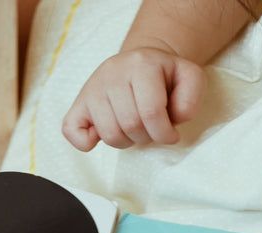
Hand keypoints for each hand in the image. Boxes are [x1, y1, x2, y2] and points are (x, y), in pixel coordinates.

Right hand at [62, 46, 205, 150]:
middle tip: (151, 128)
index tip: (170, 134)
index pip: (151, 114)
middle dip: (147, 137)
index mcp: (141, 65)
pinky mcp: (79, 102)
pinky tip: (99, 136)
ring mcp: (93, 87)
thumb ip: (190, 100)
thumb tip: (170, 120)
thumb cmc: (166, 78)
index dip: (165, 134)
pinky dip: (85, 142)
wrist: (142, 61)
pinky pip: (71, 130)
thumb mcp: (190, 79)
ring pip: (109, 134)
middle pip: (130, 126)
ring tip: (134, 128)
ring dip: (126, 141)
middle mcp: (112, 72)